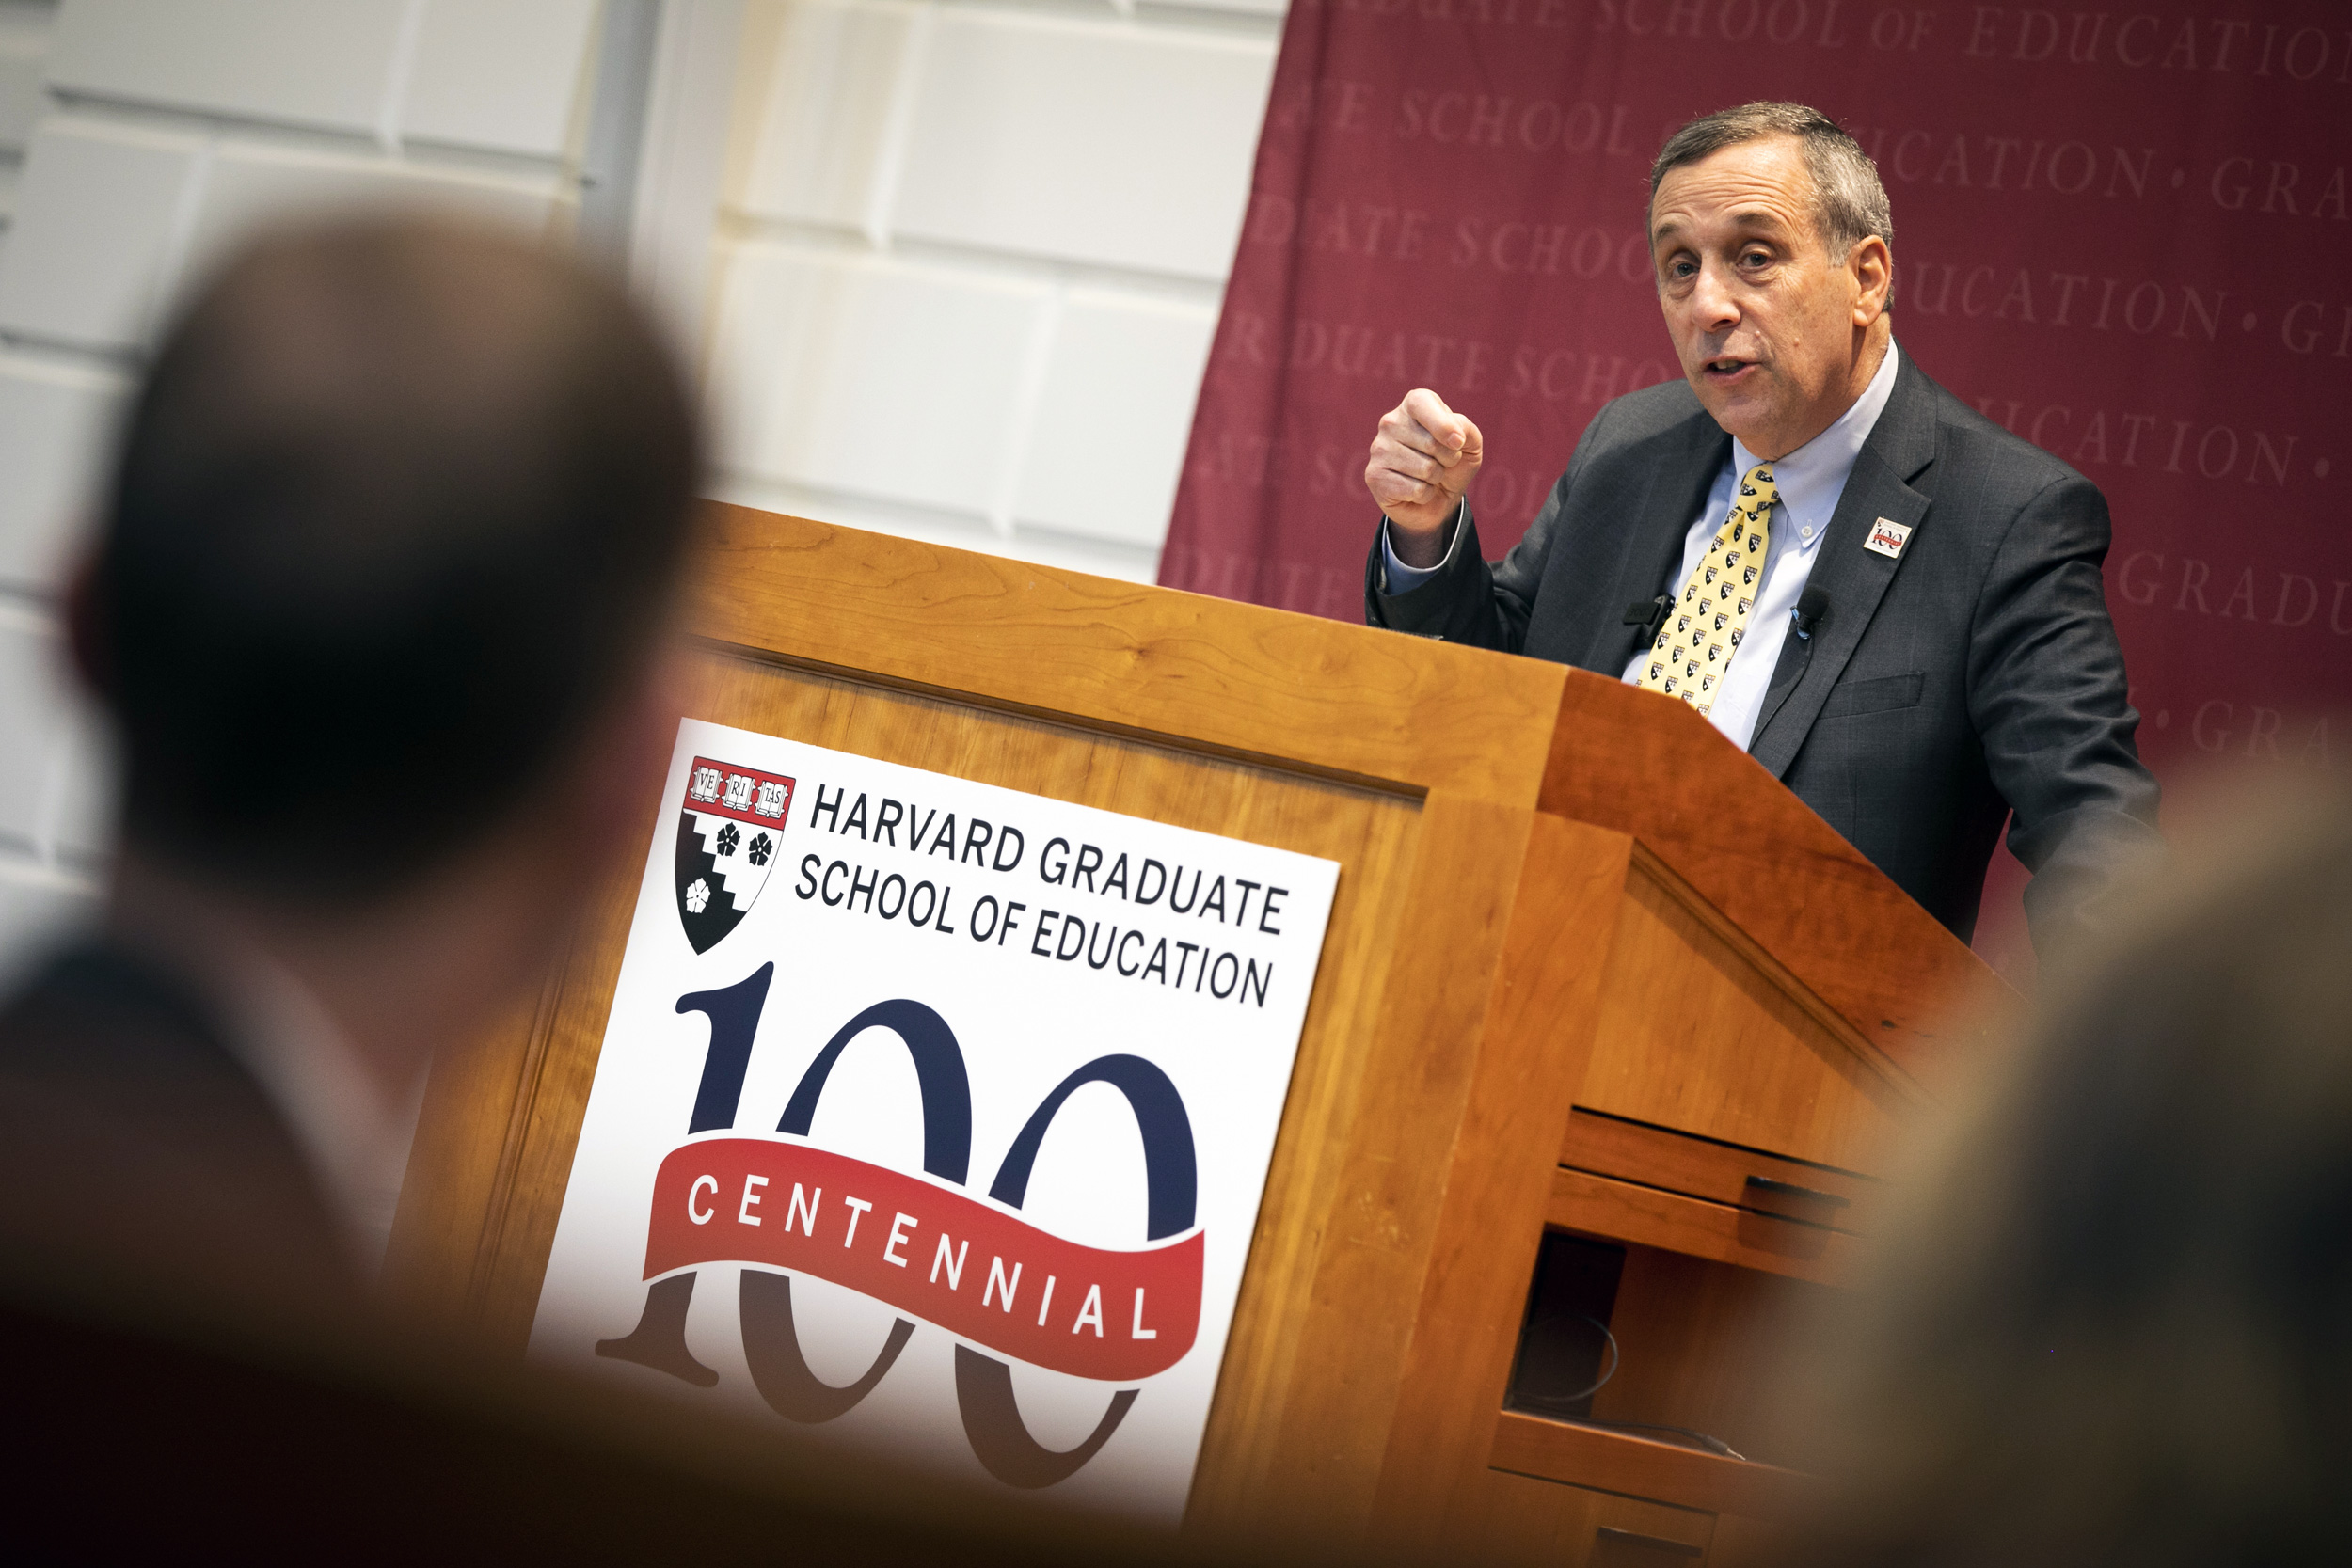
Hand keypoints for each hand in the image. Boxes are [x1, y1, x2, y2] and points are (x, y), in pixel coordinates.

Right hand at [1365, 388, 1482, 567]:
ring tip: (1428, 477)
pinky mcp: (1374, 476)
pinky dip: (1425, 495)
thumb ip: (1467, 430)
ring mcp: (1379, 449)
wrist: (1437, 500)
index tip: (1459, 443)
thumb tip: (1455, 438)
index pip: (1423, 404)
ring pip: (1425, 469)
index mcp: (1413, 405)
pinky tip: (1415, 490)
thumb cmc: (1453, 464)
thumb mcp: (1470, 443)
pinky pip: (1415, 490)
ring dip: (1436, 479)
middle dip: (1448, 459)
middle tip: (1440, 462)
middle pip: (1431, 443)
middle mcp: (1390, 422)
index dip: (1444, 426)